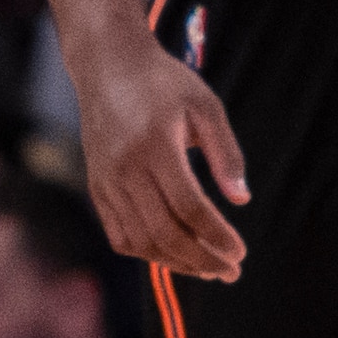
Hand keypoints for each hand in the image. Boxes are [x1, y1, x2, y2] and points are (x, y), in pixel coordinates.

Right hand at [71, 32, 249, 281]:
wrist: (108, 66)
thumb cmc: (164, 83)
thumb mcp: (206, 106)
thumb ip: (227, 154)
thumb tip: (241, 199)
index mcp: (155, 146)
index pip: (189, 207)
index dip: (217, 236)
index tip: (240, 253)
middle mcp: (125, 168)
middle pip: (164, 231)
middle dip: (200, 259)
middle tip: (230, 271)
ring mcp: (106, 180)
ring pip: (140, 240)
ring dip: (175, 262)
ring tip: (206, 268)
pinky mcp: (96, 186)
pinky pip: (118, 234)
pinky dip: (146, 252)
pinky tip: (174, 255)